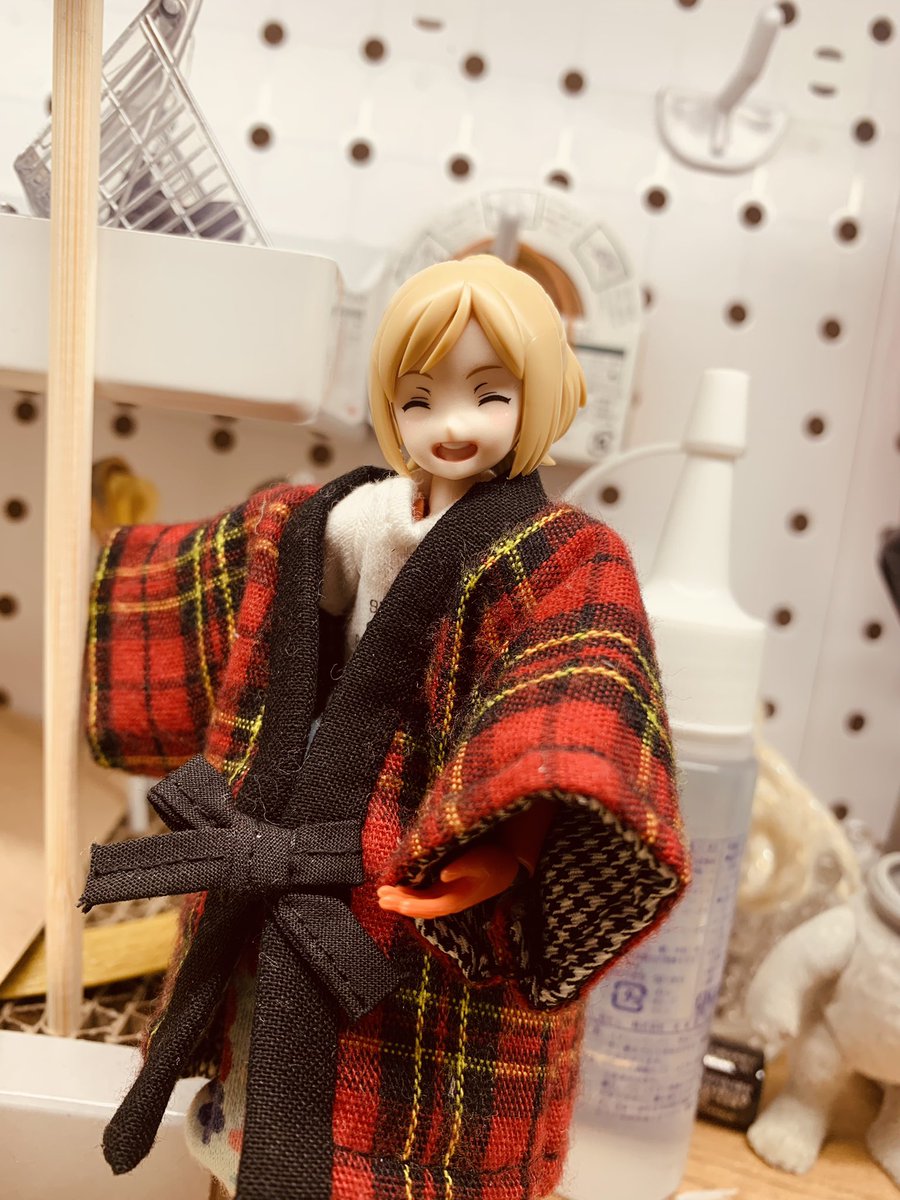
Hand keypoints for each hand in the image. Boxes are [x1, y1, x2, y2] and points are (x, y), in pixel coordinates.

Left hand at [377, 843, 519, 918]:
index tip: (395, 902)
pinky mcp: (444, 888)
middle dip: (399, 903)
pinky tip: (397, 887)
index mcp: (456, 899)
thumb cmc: (493, 862)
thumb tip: (443, 874)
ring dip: (400, 899)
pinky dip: (408, 892)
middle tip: (380, 897)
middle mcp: (448, 901)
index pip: (430, 907)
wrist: (505, 867)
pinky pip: (422, 894)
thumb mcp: (481, 861)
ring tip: (382, 893)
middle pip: (420, 907)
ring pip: (418, 902)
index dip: (412, 905)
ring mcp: (445, 895)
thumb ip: (463, 867)